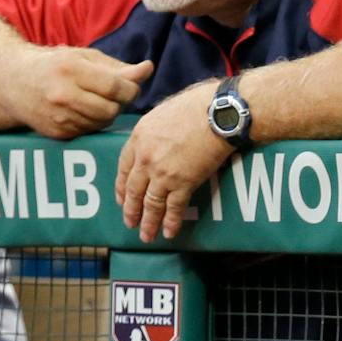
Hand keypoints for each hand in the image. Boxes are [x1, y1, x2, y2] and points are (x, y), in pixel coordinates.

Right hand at [9, 48, 152, 139]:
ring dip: (108, 113)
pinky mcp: (56, 133)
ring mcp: (57, 116)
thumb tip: (148, 69)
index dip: (132, 89)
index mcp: (72, 69)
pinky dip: (93, 122)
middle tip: (114, 94)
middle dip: (120, 103)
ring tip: (97, 100)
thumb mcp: (84, 58)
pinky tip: (83, 110)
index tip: (131, 86)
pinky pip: (89, 131)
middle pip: (112, 109)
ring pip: (102, 123)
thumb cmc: (55, 65)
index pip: (117, 87)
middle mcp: (62, 95)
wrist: (11, 82)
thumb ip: (118, 67)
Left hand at [115, 81, 231, 242]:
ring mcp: (163, 173)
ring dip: (148, 222)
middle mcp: (145, 158)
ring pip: (151, 203)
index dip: (121, 187)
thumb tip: (160, 140)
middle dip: (131, 209)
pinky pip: (174, 207)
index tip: (122, 198)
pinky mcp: (183, 183)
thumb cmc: (198, 105)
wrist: (220, 113)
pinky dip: (171, 222)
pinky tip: (169, 232)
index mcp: (138, 137)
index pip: (123, 168)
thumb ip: (155, 131)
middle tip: (130, 222)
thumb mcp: (164, 111)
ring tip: (146, 235)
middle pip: (133, 190)